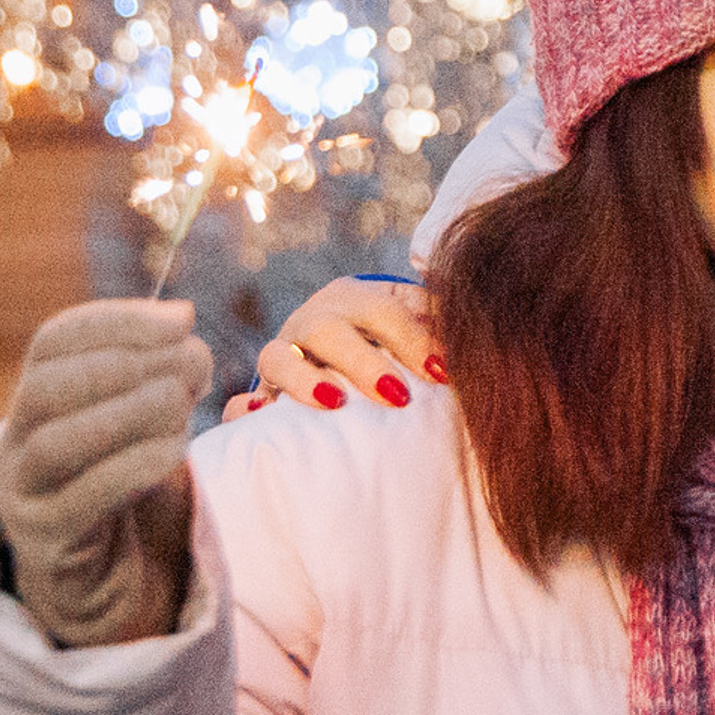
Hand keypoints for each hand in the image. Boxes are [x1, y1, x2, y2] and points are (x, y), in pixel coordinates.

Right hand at [0, 300, 209, 647]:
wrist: (116, 572)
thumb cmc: (132, 476)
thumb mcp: (148, 411)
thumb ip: (161, 367)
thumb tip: (182, 321)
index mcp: (38, 399)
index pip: (54, 340)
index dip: (119, 320)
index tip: (184, 319)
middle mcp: (18, 443)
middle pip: (47, 386)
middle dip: (130, 363)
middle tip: (197, 365)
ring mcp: (26, 495)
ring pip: (56, 443)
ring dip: (133, 412)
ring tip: (186, 407)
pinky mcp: (51, 543)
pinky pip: (82, 500)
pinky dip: (135, 465)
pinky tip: (177, 449)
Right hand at [221, 275, 439, 419]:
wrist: (342, 348)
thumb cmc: (392, 340)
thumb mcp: (416, 321)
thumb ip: (441, 322)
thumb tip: (474, 338)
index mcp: (355, 297)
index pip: (384, 311)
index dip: (414, 340)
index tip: (443, 372)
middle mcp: (313, 320)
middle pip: (328, 330)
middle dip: (363, 362)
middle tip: (397, 395)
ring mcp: (282, 352)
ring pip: (277, 357)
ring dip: (304, 380)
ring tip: (335, 403)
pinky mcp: (262, 393)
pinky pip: (239, 403)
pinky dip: (243, 411)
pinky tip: (260, 416)